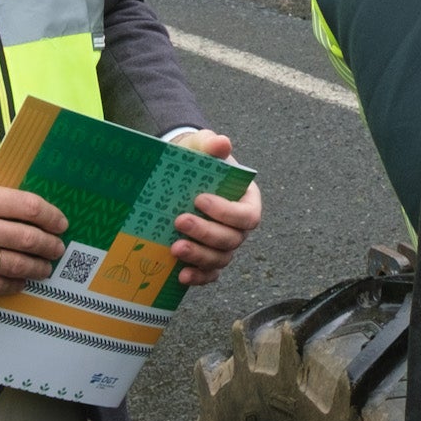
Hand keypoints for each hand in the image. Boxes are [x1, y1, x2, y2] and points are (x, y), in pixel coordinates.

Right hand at [0, 181, 67, 297]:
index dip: (52, 217)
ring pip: (16, 264)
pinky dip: (13, 285)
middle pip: (29, 238)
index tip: (61, 224)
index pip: (30, 207)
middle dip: (50, 246)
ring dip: (38, 268)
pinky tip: (20, 282)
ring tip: (45, 268)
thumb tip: (25, 212)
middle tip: (58, 249)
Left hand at [166, 130, 262, 287]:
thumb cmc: (196, 162)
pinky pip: (210, 274)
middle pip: (232, 240)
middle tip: (179, 221)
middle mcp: (238, 227)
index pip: (246, 215)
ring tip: (174, 248)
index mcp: (246, 201)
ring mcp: (224, 246)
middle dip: (206, 233)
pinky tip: (181, 275)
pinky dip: (198, 277)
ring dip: (200, 257)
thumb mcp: (201, 148)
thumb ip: (210, 144)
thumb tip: (222, 142)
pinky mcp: (207, 259)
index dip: (226, 212)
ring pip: (221, 259)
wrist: (179, 179)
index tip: (199, 199)